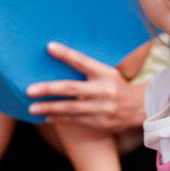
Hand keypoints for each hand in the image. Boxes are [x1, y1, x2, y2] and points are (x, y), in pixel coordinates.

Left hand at [26, 42, 145, 132]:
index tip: (49, 47)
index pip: (83, 61)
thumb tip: (59, 60)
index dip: (66, 54)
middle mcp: (104, 90)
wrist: (139, 108)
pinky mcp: (100, 123)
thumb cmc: (116, 86)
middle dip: (49, 89)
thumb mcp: (107, 73)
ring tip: (32, 108)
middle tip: (30, 90)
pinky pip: (75, 120)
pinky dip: (59, 118)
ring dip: (49, 108)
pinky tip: (46, 117)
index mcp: (105, 73)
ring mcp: (102, 108)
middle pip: (72, 88)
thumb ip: (87, 70)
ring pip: (71, 108)